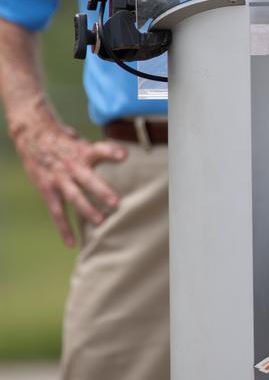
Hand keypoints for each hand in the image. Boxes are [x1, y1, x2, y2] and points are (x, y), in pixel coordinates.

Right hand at [11, 114, 126, 246]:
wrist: (34, 136)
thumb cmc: (64, 140)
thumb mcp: (81, 140)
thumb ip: (97, 152)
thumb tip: (123, 157)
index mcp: (82, 151)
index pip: (99, 149)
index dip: (111, 151)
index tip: (124, 156)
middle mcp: (72, 165)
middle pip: (87, 179)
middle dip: (102, 191)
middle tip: (116, 202)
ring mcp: (59, 179)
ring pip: (74, 197)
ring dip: (87, 210)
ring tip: (100, 221)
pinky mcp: (48, 190)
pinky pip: (57, 212)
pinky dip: (64, 228)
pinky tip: (72, 243)